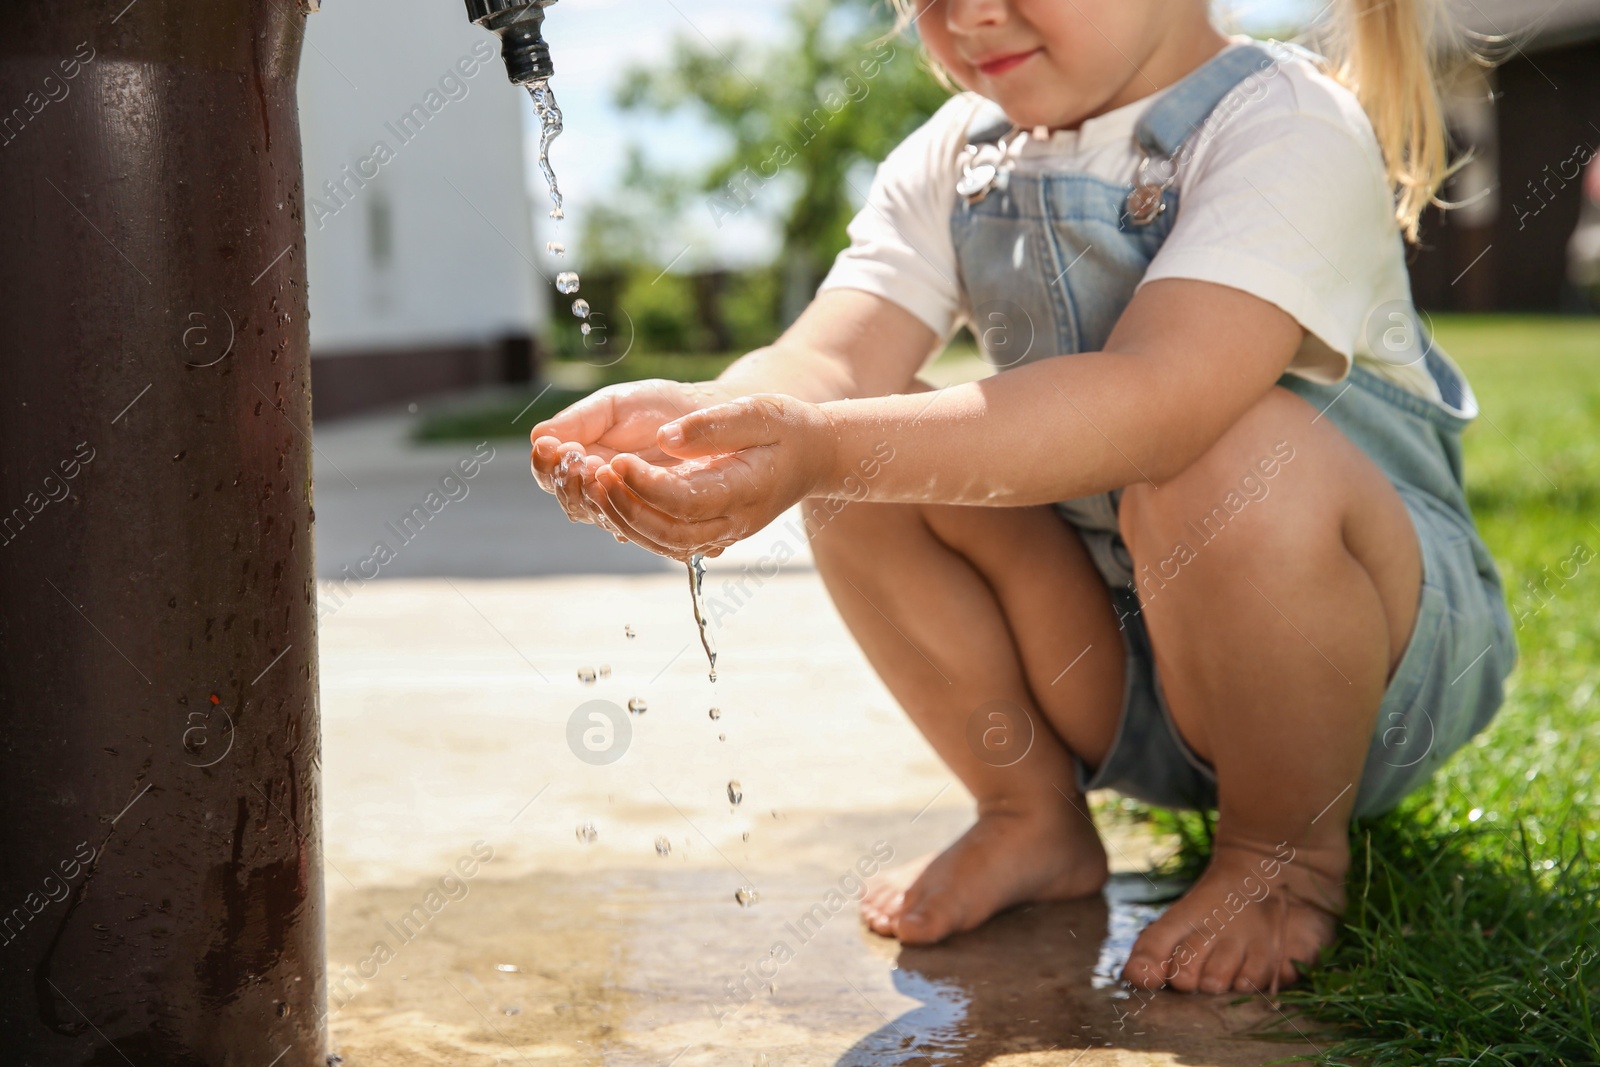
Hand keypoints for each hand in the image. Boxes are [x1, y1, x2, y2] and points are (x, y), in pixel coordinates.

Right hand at [529, 378, 735, 527]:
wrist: (708, 415)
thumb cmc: (658, 408)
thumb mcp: (614, 406)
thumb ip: (580, 420)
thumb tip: (538, 435)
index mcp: (582, 460)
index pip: (550, 474)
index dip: (545, 464)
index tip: (551, 447)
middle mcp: (601, 490)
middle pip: (569, 500)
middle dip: (567, 482)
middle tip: (576, 459)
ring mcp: (629, 506)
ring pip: (598, 515)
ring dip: (594, 496)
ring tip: (599, 470)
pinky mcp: (658, 519)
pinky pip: (636, 527)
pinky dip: (627, 511)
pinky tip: (627, 492)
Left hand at [583, 394, 836, 561]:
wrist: (813, 455)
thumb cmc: (786, 428)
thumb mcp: (758, 412)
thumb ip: (714, 425)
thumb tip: (667, 437)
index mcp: (746, 491)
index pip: (687, 500)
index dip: (647, 485)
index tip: (616, 460)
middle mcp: (733, 522)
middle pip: (669, 533)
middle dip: (625, 508)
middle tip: (594, 475)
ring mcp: (722, 532)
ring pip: (663, 543)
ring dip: (622, 519)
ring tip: (592, 485)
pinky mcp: (709, 532)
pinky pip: (665, 540)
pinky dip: (632, 523)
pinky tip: (609, 496)